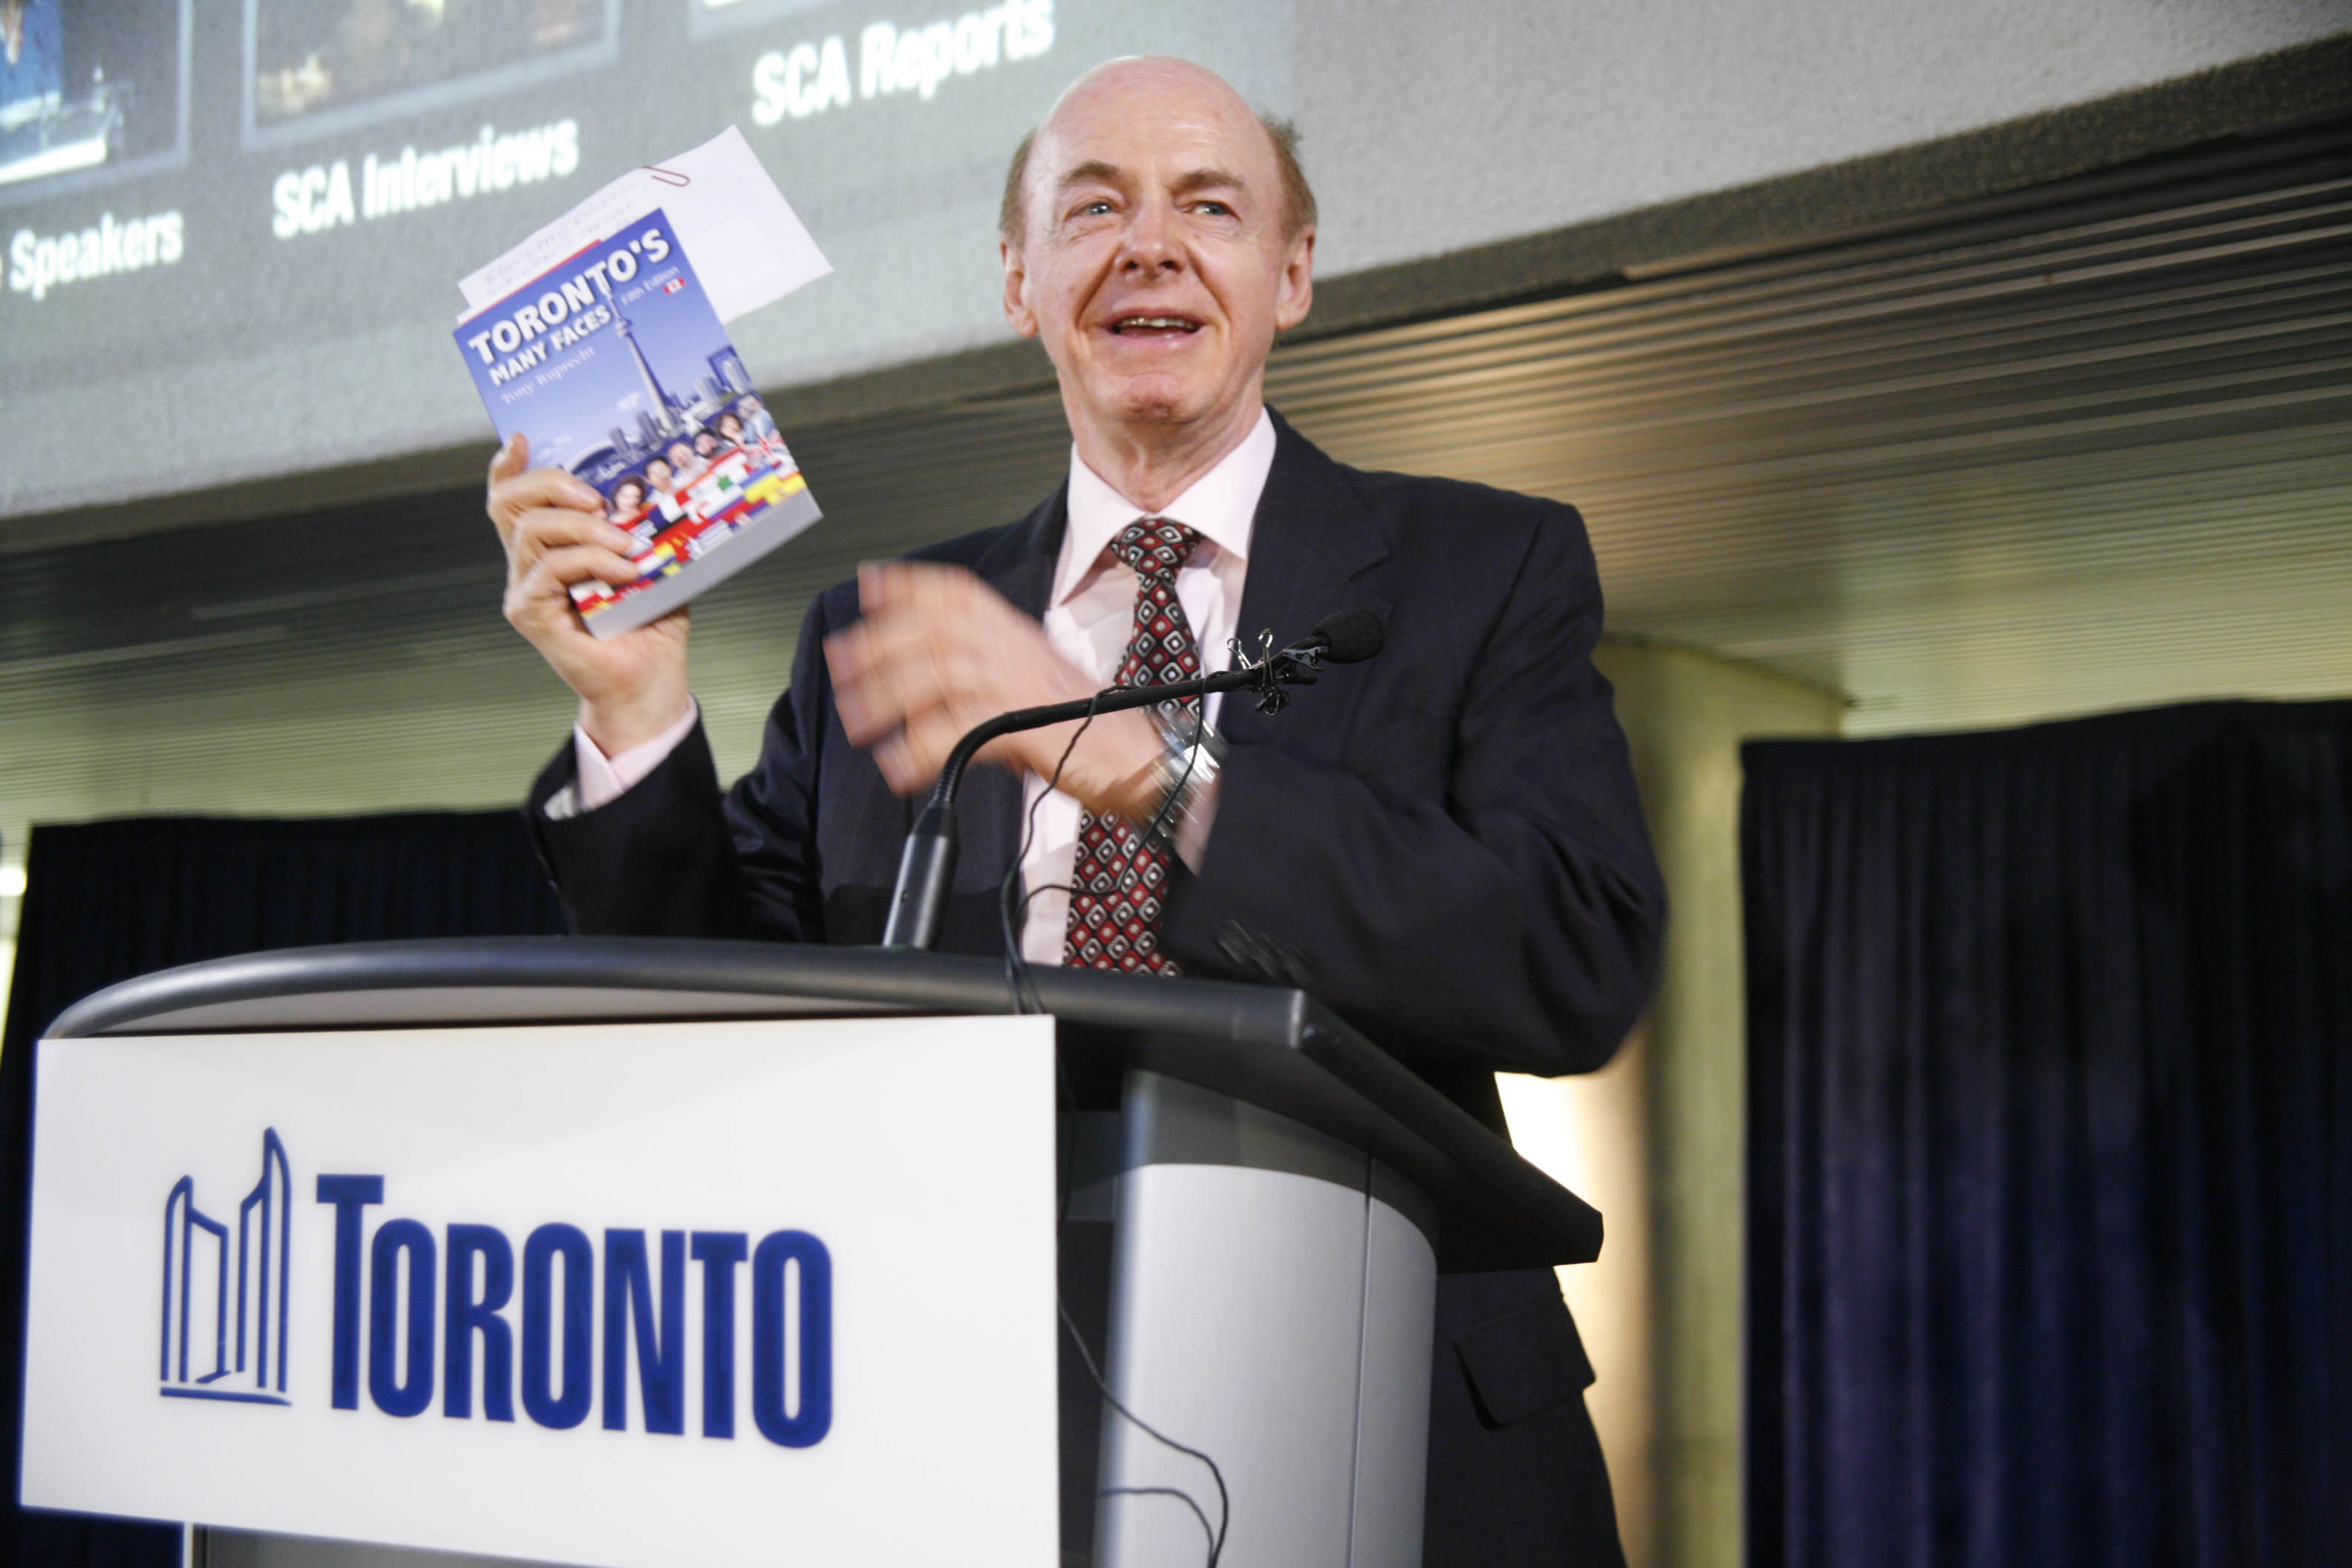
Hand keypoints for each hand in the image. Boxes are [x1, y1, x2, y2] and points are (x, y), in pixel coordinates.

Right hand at [486, 433, 692, 752]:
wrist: (650, 684)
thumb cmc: (651, 627)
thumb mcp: (653, 563)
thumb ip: (642, 528)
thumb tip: (657, 487)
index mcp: (551, 548)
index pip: (514, 498)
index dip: (510, 466)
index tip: (525, 438)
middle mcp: (528, 565)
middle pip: (510, 503)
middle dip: (551, 484)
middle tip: (597, 496)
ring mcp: (525, 589)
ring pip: (532, 530)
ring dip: (585, 528)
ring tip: (627, 546)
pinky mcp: (530, 614)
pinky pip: (549, 570)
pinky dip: (590, 563)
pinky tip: (624, 573)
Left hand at [825, 561, 1163, 814]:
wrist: (1144, 761)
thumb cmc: (1093, 730)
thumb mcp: (1035, 685)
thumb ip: (988, 673)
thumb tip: (930, 681)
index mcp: (1018, 634)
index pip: (958, 592)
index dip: (911, 585)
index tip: (870, 586)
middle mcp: (1016, 649)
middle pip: (934, 628)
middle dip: (879, 643)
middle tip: (841, 663)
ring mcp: (1019, 685)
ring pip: (937, 672)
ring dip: (887, 698)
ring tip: (860, 724)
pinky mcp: (1023, 726)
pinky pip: (956, 730)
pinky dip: (918, 749)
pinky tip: (900, 765)